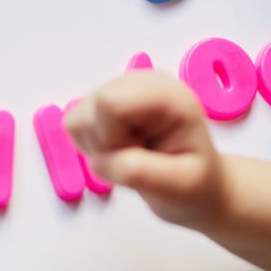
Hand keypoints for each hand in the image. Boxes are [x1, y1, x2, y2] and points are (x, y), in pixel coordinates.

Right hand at [64, 71, 227, 229]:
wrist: (196, 187)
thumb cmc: (192, 185)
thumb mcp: (179, 186)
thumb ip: (140, 172)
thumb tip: (100, 160)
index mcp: (168, 95)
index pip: (112, 102)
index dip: (113, 138)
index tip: (139, 155)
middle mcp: (143, 83)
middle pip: (93, 106)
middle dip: (105, 143)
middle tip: (137, 157)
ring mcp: (122, 89)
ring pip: (79, 116)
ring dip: (98, 146)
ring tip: (132, 155)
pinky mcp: (105, 102)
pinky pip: (74, 123)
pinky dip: (90, 144)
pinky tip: (119, 150)